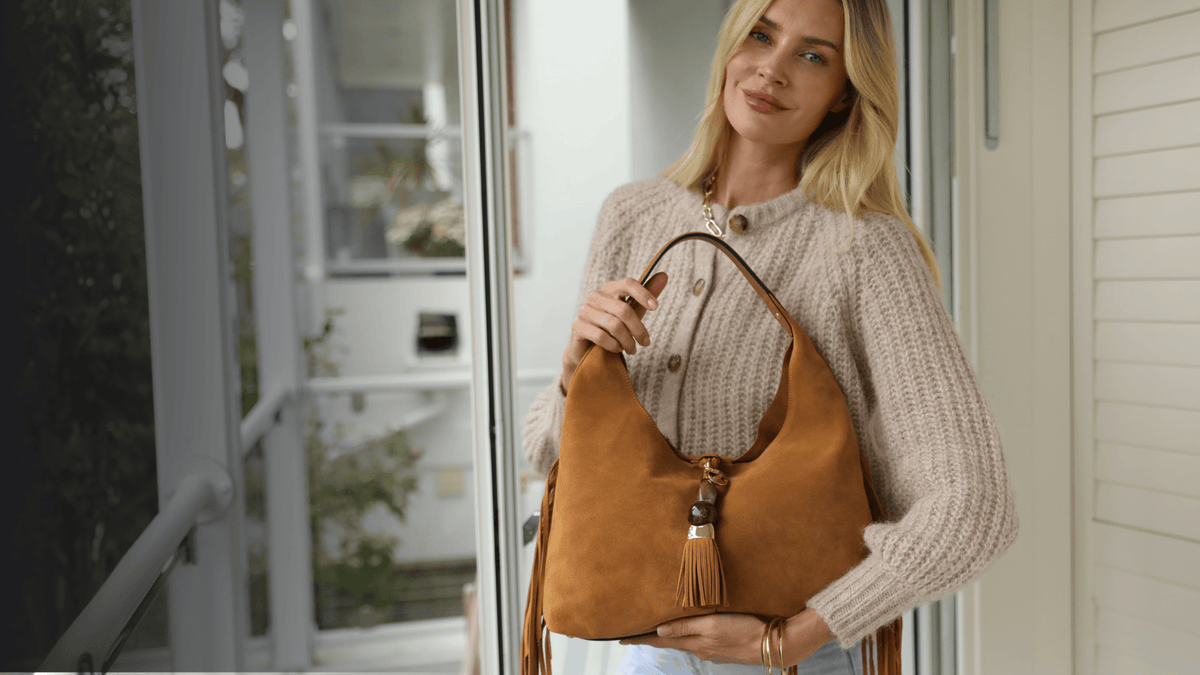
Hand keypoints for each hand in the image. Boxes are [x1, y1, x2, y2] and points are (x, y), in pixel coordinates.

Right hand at [560, 272, 667, 393]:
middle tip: (646, 342)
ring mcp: (585, 311)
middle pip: (624, 310)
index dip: (643, 293)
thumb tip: (664, 275)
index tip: (655, 307)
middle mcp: (596, 297)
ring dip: (627, 341)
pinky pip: (601, 336)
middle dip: (638, 329)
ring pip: (613, 325)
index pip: (628, 283)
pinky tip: (617, 349)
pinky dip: (613, 345)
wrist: (589, 348)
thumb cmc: (614, 328)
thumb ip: (646, 297)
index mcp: (610, 289)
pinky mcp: (578, 326)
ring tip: (632, 349)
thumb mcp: (633, 313)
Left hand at [618, 609, 833, 668]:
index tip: (622, 637)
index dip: (642, 638)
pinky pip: (699, 639)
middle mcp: (701, 647)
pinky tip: (689, 629)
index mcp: (695, 642)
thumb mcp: (712, 626)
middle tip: (635, 631)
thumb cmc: (744, 630)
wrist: (773, 643)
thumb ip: (686, 627)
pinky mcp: (724, 646)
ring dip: (670, 635)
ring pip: (685, 640)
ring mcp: (712, 649)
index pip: (661, 640)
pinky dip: (688, 634)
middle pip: (671, 640)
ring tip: (656, 629)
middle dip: (652, 636)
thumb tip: (659, 631)